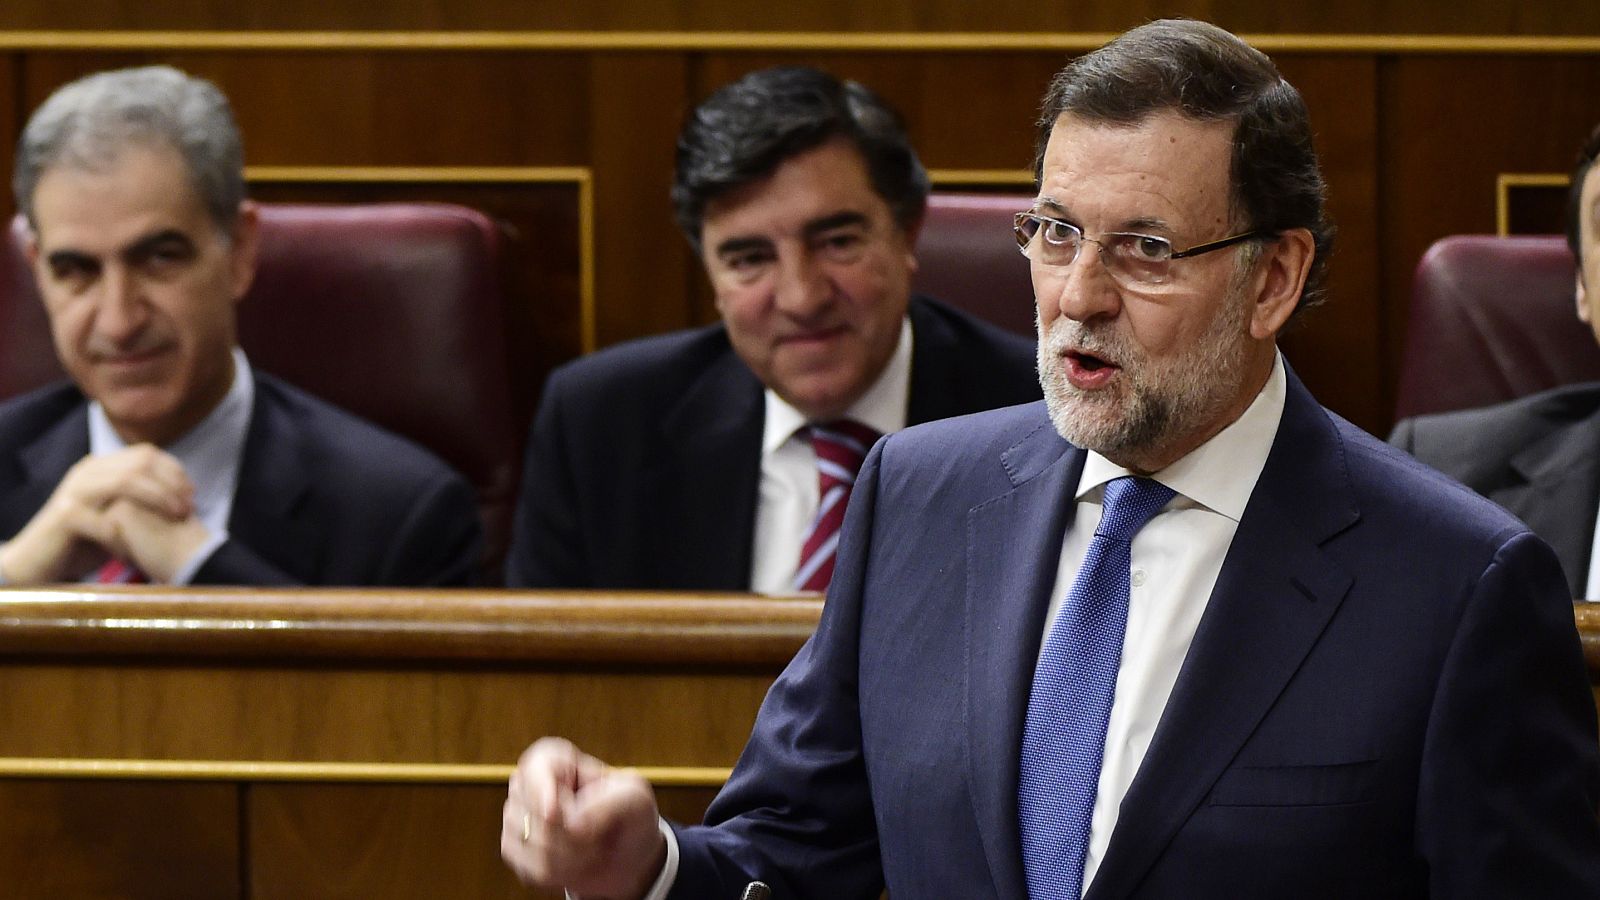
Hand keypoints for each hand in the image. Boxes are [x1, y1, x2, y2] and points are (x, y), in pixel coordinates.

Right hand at [0, 445, 194, 583]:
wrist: (39, 559)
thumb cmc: (86, 539)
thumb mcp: (117, 512)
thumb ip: (142, 499)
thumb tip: (184, 494)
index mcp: (101, 468)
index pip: (145, 454)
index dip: (175, 470)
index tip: (192, 493)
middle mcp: (88, 473)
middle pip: (139, 463)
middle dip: (171, 484)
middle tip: (188, 508)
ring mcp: (74, 492)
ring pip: (124, 482)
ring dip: (156, 500)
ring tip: (175, 518)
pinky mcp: (64, 517)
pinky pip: (101, 519)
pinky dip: (123, 533)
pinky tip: (136, 546)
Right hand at [501, 737, 665, 899]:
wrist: (626, 857)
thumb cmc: (629, 818)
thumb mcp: (634, 799)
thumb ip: (608, 803)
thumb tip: (572, 823)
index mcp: (556, 759)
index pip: (534, 766)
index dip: (541, 790)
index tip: (554, 813)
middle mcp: (529, 785)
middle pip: (538, 814)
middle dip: (574, 835)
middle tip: (599, 833)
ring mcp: (516, 818)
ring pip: (536, 844)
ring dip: (573, 857)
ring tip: (592, 848)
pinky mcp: (513, 850)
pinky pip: (532, 869)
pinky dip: (562, 874)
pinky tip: (576, 864)